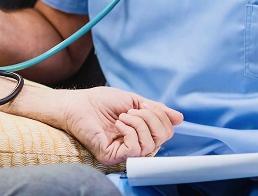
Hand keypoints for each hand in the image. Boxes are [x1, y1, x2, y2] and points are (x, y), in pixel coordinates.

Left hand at [58, 87, 182, 164]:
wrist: (78, 103)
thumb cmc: (101, 101)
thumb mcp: (134, 101)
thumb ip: (155, 110)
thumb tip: (180, 118)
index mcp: (141, 132)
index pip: (166, 132)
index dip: (160, 116)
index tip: (143, 105)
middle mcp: (135, 145)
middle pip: (162, 139)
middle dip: (151, 118)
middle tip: (133, 110)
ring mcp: (124, 152)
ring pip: (150, 144)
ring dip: (139, 123)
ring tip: (123, 116)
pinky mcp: (113, 156)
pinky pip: (135, 149)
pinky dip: (130, 131)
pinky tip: (118, 123)